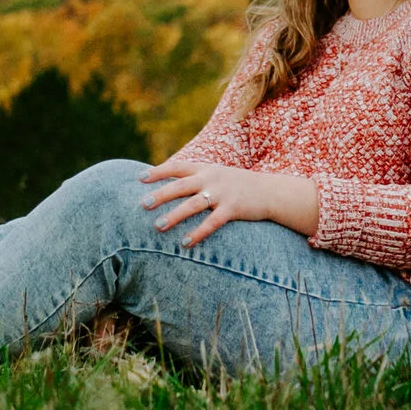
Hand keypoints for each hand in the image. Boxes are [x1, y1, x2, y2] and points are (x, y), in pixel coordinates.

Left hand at [138, 160, 314, 245]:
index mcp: (205, 169)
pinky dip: (198, 233)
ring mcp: (222, 193)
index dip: (158, 172)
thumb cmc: (238, 185)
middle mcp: (212, 179)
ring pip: (193, 205)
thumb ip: (197, 178)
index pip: (177, 166)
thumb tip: (170, 185)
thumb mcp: (218, 175)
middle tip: (143, 204)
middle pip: (181, 186)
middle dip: (161, 195)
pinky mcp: (233, 209)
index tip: (139, 179)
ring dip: (174, 216)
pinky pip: (212, 222)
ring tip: (158, 226)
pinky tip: (185, 243)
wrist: (270, 191)